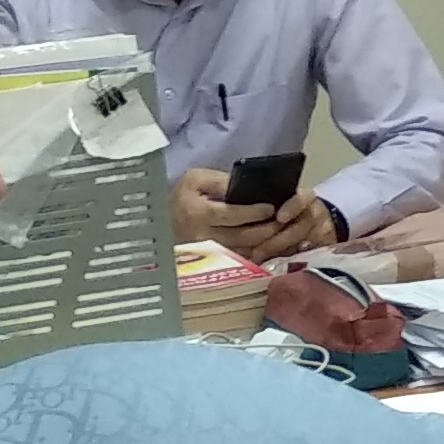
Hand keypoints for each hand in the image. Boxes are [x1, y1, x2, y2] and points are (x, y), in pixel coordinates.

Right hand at [175, 167, 332, 263]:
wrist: (159, 225)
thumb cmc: (180, 198)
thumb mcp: (195, 180)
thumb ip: (220, 180)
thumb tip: (246, 186)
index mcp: (199, 212)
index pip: (234, 214)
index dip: (255, 212)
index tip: (272, 207)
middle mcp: (204, 236)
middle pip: (244, 237)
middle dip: (268, 230)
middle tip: (284, 221)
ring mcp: (208, 253)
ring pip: (245, 252)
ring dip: (266, 244)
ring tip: (281, 232)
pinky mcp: (213, 263)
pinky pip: (240, 260)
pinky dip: (257, 253)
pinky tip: (268, 244)